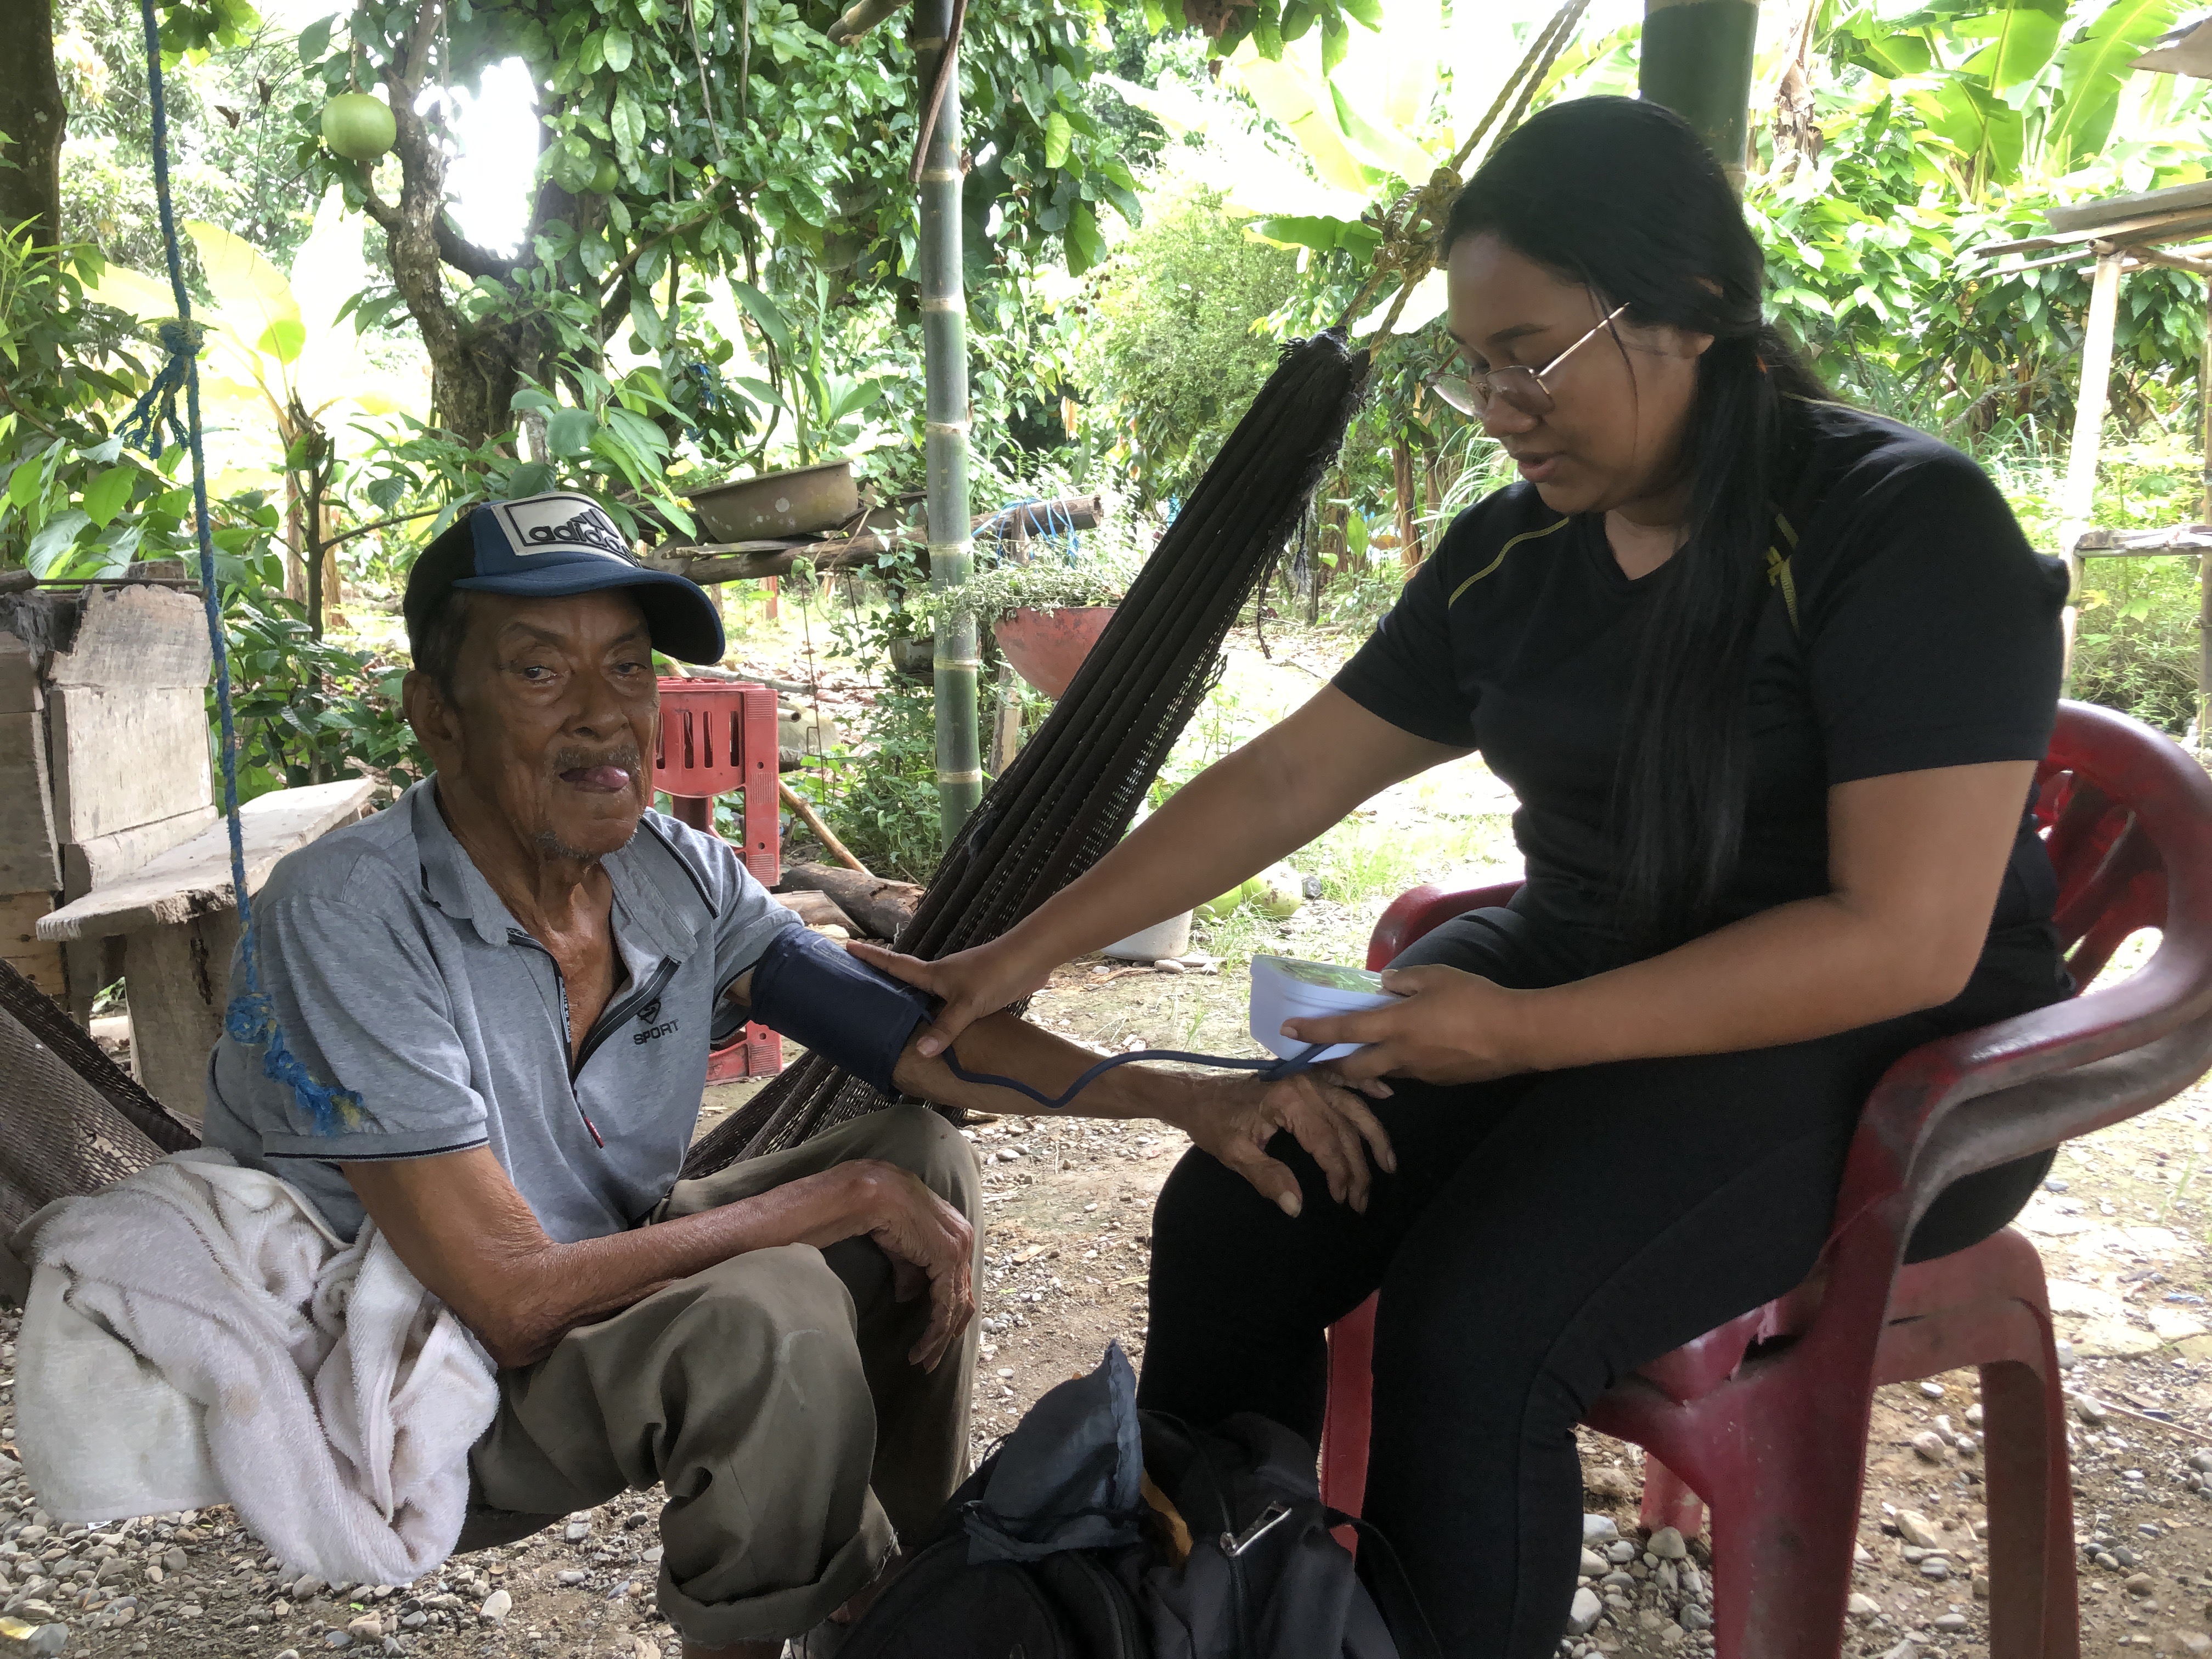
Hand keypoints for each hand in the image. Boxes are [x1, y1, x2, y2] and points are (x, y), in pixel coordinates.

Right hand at [831, 1160, 975, 1369]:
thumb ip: (912, 1272)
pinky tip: (921, 1347)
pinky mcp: (947, 1259)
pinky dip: (934, 1331)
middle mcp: (964, 1241)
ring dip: (939, 1339)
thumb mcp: (902, 1249)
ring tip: (922, 1360)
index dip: (950, 1314)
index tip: (936, 1339)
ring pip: (955, 1308)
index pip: (959, 1283)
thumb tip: (908, 1297)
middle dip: (947, 1334)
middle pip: (962, 1299)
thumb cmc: (883, 1213)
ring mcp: (959, 1250)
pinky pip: (945, 1307)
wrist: (873, 1194)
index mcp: (956, 1235)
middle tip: (930, 1359)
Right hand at [846, 937, 1053, 1057]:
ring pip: (929, 996)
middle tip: (862, 995)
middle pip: (907, 981)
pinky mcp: (976, 992)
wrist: (1032, 958)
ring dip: (913, 1004)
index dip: (871, 957)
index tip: (847, 947)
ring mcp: (959, 983)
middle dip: (886, 986)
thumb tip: (921, 1052)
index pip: (895, 965)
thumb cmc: (997, 974)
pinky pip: (949, 1006)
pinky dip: (938, 1015)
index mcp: (933, 974)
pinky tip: (938, 1030)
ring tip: (895, 1021)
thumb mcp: (968, 1004)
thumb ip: (946, 1028)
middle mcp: (942, 977)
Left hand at [1178, 1070, 1396, 1217]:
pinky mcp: (1306, 1077)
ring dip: (1373, 1135)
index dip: (1340, 1174)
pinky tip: (1385, 1094)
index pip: (1328, 1142)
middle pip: (1345, 1128)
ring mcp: (1308, 1078)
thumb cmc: (1214, 1123)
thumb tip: (1297, 1206)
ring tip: (1389, 1164)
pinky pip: (1343, 1079)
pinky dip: (1366, 1086)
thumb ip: (1267, 1178)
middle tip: (1363, 1200)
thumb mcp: (1234, 1154)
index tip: (1343, 1201)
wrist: (1198, 1095)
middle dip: (1360, 1167)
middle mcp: (1305, 1084)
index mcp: (1289, 1101)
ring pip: (1353, 1106)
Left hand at [1282, 964, 1533, 1087]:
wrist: (1517, 1034)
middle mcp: (1400, 1055)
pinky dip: (1400, 1063)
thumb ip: (1405, 980)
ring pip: (1382, 1072)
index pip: (1343, 1030)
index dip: (1312, 1031)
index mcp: (1395, 1026)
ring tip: (1370, 1048)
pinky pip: (1409, 1073)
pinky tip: (1414, 1048)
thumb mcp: (1437, 976)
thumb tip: (1385, 984)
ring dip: (1368, 1064)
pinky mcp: (1439, 1081)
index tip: (1287, 1031)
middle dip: (1332, 1065)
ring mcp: (1419, 1072)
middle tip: (1320, 1058)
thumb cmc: (1476, 998)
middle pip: (1353, 1068)